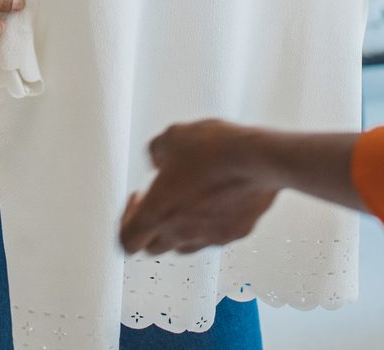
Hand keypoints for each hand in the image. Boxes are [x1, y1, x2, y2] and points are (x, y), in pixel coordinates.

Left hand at [119, 121, 281, 256]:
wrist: (257, 159)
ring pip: (184, 246)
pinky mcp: (234, 234)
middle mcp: (180, 232)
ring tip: (188, 200)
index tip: (137, 198)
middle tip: (160, 201)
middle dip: (151, 227)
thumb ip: (157, 152)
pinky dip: (210, 223)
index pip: (127, 241)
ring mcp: (209, 237)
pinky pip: (215, 236)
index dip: (126, 222)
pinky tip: (217, 197)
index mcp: (157, 212)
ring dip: (179, 229)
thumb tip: (159, 160)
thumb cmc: (213, 149)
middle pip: (153, 248)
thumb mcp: (172, 136)